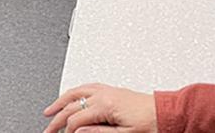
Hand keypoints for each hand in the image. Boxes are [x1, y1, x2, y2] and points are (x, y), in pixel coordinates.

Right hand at [42, 83, 156, 132]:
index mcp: (105, 104)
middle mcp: (103, 93)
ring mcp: (106, 89)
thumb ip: (99, 132)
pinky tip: (70, 96)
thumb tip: (78, 131)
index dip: (66, 130)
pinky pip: (86, 87)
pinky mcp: (110, 89)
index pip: (76, 118)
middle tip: (48, 128)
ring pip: (75, 92)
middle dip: (57, 117)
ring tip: (49, 111)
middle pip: (71, 104)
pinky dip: (74, 92)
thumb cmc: (151, 123)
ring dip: (60, 101)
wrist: (166, 112)